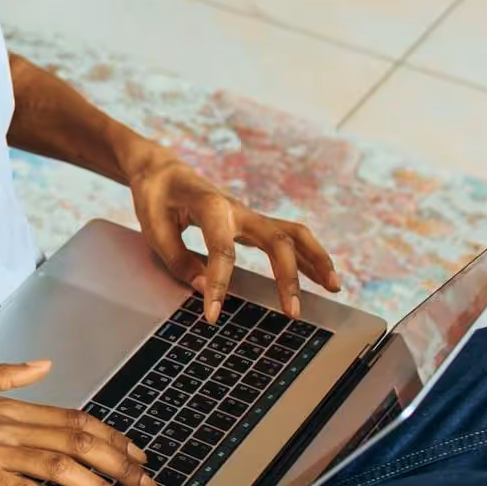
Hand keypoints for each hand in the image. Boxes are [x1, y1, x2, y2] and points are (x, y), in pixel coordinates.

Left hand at [127, 149, 340, 322]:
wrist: (161, 170)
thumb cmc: (155, 196)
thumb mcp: (152, 225)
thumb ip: (177, 258)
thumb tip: (204, 288)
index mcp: (210, 206)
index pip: (223, 250)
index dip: (219, 284)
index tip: (213, 315)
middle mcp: (238, 209)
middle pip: (276, 239)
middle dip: (288, 277)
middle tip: (293, 313)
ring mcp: (248, 215)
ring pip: (293, 234)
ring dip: (316, 260)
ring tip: (334, 288)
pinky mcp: (251, 223)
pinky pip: (288, 238)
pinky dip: (308, 256)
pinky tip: (322, 278)